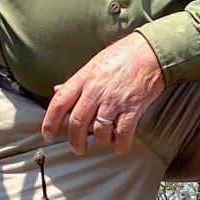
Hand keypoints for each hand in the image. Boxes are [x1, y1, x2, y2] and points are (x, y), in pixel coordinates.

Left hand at [42, 33, 166, 153]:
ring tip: (107, 139)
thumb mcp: (94, 64)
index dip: (50, 122)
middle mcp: (96, 91)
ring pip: (99, 131)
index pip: (59, 103)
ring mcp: (114, 101)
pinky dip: (120, 144)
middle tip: (78, 148)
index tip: (47, 135)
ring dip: (102, 140)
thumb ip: (76, 81)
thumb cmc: (123, 55)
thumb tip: (58, 91)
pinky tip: (121, 145)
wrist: (152, 52)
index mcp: (84, 78)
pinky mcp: (132, 108)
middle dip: (75, 140)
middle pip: (77, 123)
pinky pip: (122, 134)